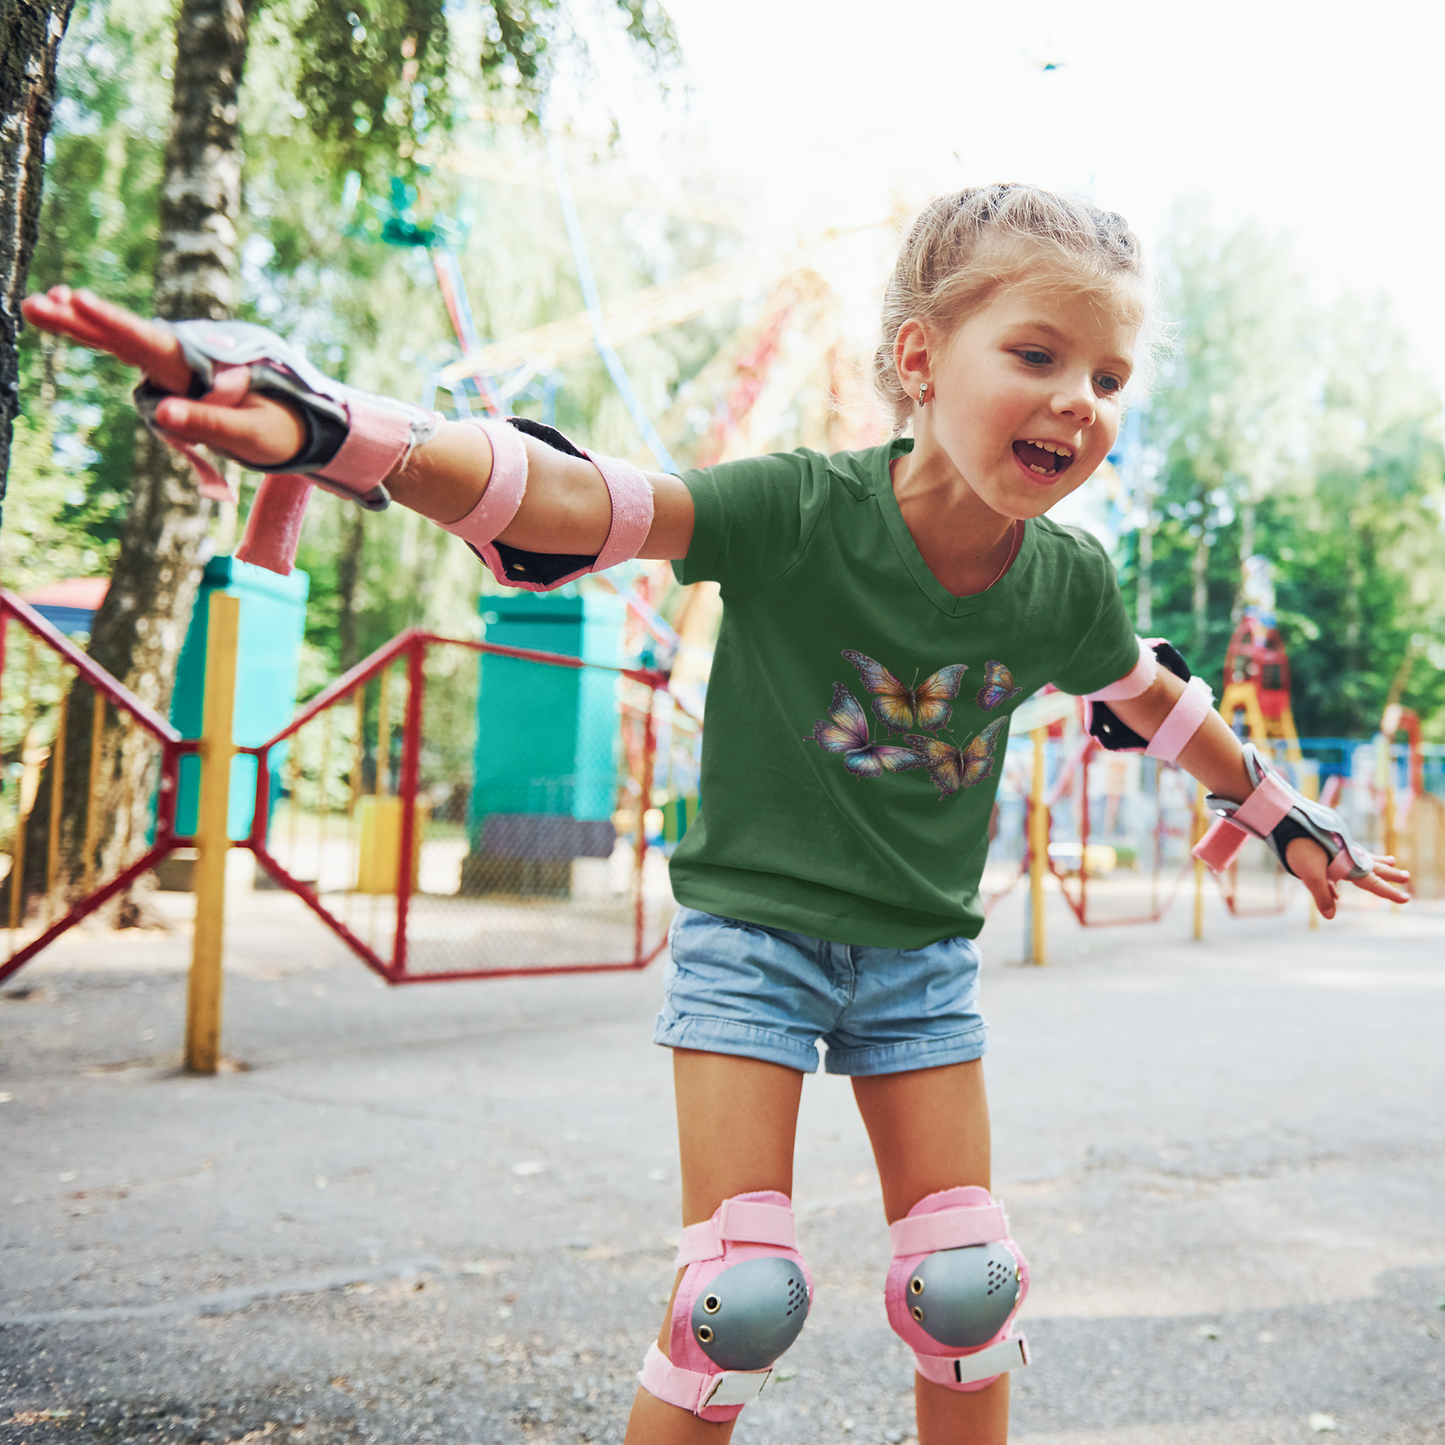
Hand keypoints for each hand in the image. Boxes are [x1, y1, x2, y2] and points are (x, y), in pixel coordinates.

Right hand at [21, 286, 303, 468]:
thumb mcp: (251, 433)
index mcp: (201, 367)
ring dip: (81, 324)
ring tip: (38, 305)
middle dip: (82, 320)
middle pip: (126, 335)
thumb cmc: (278, 430)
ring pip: (120, 340)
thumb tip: (164, 415)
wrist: (298, 425)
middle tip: (36, 302)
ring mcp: (174, 365)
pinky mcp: (169, 374)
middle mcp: (183, 359)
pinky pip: (128, 351)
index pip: (149, 342)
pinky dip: (99, 335)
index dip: (112, 322)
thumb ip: (209, 424)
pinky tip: (67, 316)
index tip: (78, 301)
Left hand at [1284, 838, 1410, 919]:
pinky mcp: (1325, 843)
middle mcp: (1346, 853)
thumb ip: (1321, 895)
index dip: (1388, 891)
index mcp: (1347, 862)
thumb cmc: (1298, 846)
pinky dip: (1349, 866)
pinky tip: (1339, 884)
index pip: (1371, 881)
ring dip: (1375, 862)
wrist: (1285, 819)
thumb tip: (1331, 916)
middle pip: (1372, 866)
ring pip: (1361, 857)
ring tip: (1391, 861)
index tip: (1406, 898)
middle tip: (1406, 876)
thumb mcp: (1309, 874)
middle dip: (1388, 873)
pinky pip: (1342, 858)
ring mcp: (1337, 847)